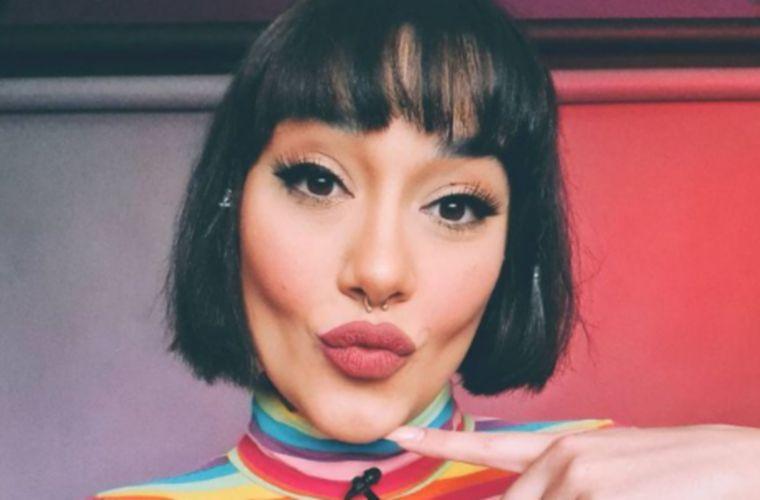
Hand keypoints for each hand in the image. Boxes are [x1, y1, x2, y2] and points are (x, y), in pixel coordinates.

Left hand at [385, 422, 759, 498]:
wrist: (736, 466)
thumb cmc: (672, 478)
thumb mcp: (608, 476)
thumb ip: (560, 486)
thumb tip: (529, 493)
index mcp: (562, 451)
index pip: (488, 447)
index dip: (440, 443)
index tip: (398, 433)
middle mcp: (562, 459)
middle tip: (598, 496)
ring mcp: (579, 479)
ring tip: (623, 496)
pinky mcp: (600, 495)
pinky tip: (628, 499)